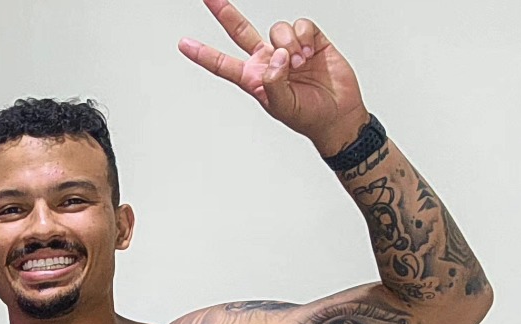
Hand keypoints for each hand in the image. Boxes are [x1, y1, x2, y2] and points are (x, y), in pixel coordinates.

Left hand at [178, 1, 368, 154]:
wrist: (337, 112)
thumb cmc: (307, 115)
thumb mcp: (284, 107)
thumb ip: (274, 84)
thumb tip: (276, 56)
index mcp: (253, 78)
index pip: (223, 64)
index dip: (203, 54)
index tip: (183, 44)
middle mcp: (267, 59)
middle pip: (239, 30)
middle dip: (224, 12)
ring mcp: (287, 47)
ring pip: (277, 28)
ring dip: (289, 44)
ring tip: (299, 63)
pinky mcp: (309, 38)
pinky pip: (299, 24)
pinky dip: (305, 37)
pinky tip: (311, 52)